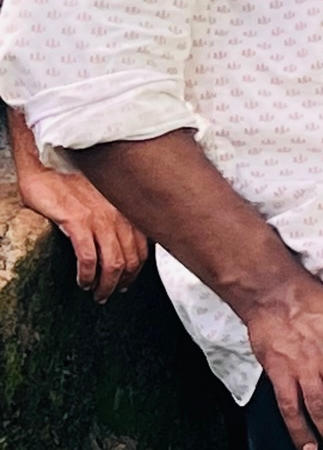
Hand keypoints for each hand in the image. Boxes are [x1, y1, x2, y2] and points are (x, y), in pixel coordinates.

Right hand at [13, 122, 148, 301]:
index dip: (138, 270)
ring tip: (95, 293)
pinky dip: (87, 274)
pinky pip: (88, 257)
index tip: (128, 281)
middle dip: (122, 282)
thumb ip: (117, 210)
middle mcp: (120, 214)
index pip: (145, 247)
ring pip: (113, 263)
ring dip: (105, 284)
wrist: (50, 156)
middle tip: (109, 293)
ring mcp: (100, 218)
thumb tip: (123, 233)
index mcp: (129, 207)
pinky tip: (82, 280)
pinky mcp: (77, 220)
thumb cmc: (75, 173)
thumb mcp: (105, 191)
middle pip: (132, 260)